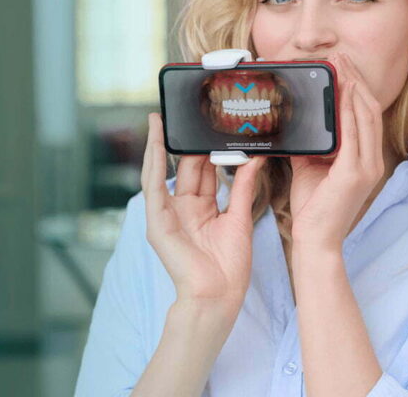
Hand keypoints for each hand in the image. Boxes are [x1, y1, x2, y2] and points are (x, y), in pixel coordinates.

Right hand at [141, 112, 265, 310]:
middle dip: (187, 140)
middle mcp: (182, 208)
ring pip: (162, 172)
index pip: (203, 169)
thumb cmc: (230, 267)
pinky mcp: (156, 223)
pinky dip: (154, 166)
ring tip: (160, 120)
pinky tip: (156, 146)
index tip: (211, 123)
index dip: (206, 147)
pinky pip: (153, 188)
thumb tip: (254, 158)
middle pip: (186, 167)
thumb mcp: (240, 217)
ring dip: (160, 145)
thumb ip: (244, 186)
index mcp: (201, 208)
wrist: (219, 296)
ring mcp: (167, 215)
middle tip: (192, 111)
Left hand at [288, 52, 385, 252]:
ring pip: (364, 116)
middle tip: (341, 55)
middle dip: (355, 78)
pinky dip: (348, 111)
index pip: (364, 114)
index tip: (343, 65)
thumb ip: (312, 145)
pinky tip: (342, 93)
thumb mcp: (311, 167)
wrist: (315, 241)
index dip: (356, 87)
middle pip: (368, 109)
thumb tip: (299, 122)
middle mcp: (371, 160)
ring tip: (341, 65)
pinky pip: (354, 135)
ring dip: (353, 87)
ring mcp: (366, 167)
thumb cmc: (313, 207)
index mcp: (363, 158)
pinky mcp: (355, 174)